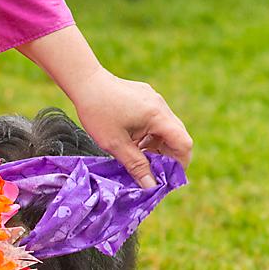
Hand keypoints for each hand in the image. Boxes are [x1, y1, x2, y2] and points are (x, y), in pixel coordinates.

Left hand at [67, 70, 192, 188]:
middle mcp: (160, 105)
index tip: (168, 178)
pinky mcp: (145, 97)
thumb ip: (136, 166)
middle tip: (152, 171)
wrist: (84, 82)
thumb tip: (151, 187)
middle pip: (177, 136)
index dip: (180, 163)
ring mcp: (154, 99)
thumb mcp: (115, 144)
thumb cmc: (97, 112)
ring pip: (166, 129)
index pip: (184, 143)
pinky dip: (150, 134)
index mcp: (157, 116)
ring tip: (138, 157)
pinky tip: (133, 142)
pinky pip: (155, 120)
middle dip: (168, 156)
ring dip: (157, 146)